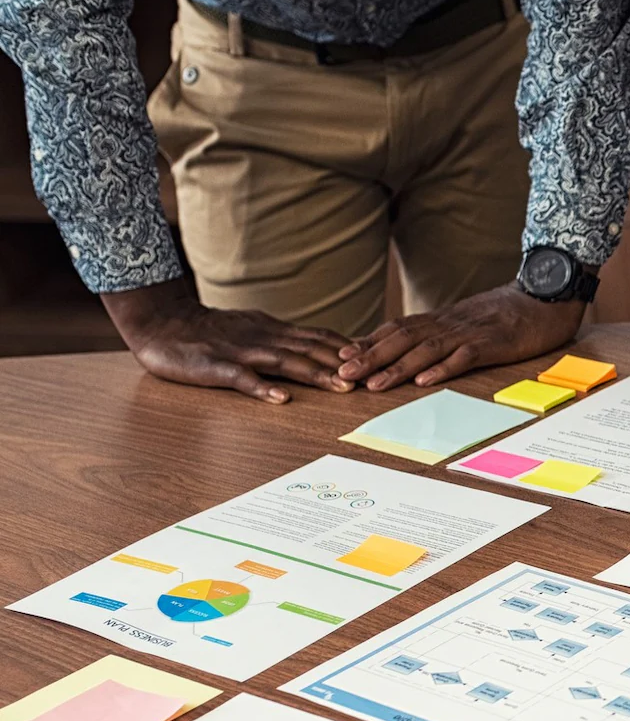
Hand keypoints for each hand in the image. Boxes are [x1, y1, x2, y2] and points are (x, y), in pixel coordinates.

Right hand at [100, 278, 353, 402]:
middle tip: (375, 377)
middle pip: (311, 349)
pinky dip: (262, 388)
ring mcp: (240, 352)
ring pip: (285, 362)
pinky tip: (280, 399)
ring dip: (316, 374)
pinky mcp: (215, 367)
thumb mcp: (252, 328)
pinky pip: (241, 378)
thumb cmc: (208, 330)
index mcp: (273, 331)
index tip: (378, 359)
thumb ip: (282, 338)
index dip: (349, 347)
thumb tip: (317, 345)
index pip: (319, 336)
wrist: (160, 321)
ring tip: (343, 387)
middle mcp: (263, 338)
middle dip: (343, 363)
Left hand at [335, 284, 585, 391]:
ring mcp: (471, 332)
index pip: (398, 329)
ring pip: (426, 349)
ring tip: (373, 384)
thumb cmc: (512, 311)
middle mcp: (450, 323)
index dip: (369, 343)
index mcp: (444, 319)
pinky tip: (424, 381)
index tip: (341, 357)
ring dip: (397, 367)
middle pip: (402, 338)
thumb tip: (418, 347)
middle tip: (342, 373)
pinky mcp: (494, 342)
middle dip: (370, 357)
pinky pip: (464, 356)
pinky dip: (442, 368)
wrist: (547, 293)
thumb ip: (446, 331)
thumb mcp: (472, 319)